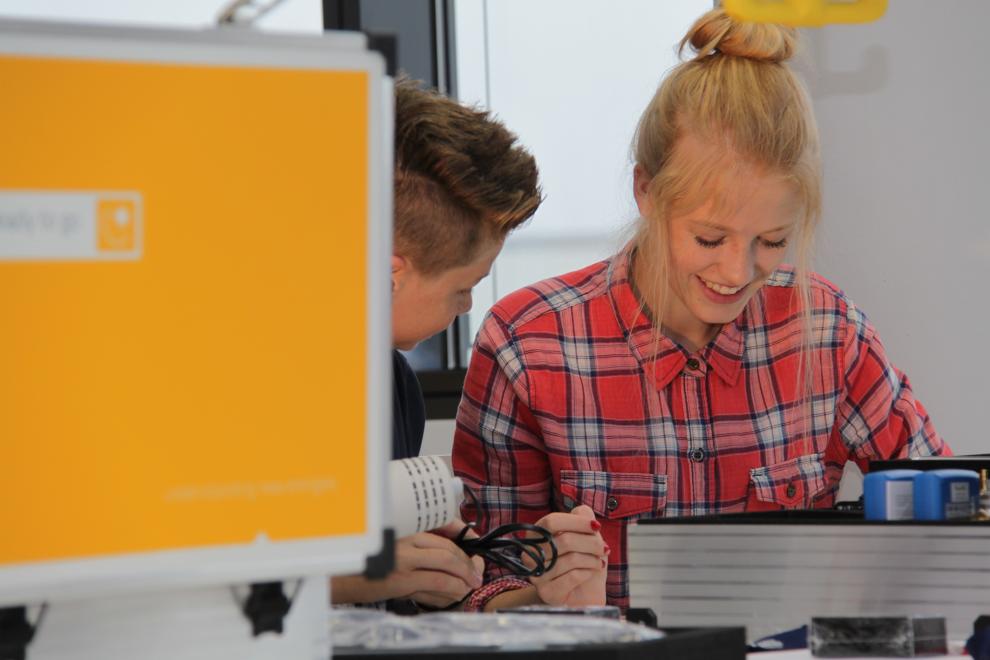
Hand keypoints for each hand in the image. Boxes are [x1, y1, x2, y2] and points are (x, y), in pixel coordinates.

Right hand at [331, 522, 483, 607]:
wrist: (335, 576)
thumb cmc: (361, 564)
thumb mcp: (388, 550)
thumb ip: (411, 551)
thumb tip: (438, 562)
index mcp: (403, 529)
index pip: (441, 531)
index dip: (461, 542)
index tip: (471, 553)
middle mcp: (405, 539)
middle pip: (447, 548)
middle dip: (467, 562)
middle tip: (476, 573)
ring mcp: (404, 558)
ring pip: (446, 563)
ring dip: (463, 575)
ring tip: (471, 584)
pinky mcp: (401, 578)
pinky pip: (436, 581)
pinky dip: (452, 587)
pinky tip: (457, 591)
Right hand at [523, 505, 606, 605]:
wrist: (584, 593)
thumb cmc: (583, 560)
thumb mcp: (586, 535)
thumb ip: (582, 517)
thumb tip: (583, 513)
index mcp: (536, 535)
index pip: (552, 522)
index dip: (577, 522)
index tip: (596, 526)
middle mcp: (531, 554)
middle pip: (564, 540)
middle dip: (591, 543)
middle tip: (604, 548)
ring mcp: (537, 575)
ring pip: (571, 559)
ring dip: (592, 559)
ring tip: (599, 562)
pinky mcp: (547, 593)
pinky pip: (572, 577)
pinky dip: (588, 573)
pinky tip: (590, 573)